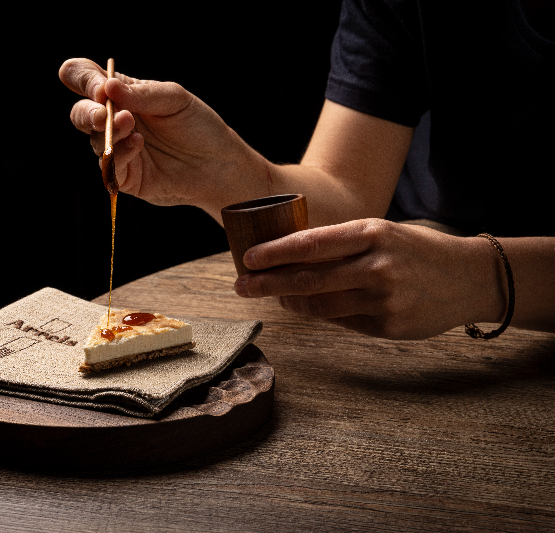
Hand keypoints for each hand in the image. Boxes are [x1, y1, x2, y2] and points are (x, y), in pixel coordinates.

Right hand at [59, 58, 264, 210]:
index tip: (99, 87)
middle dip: (87, 112)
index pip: (84, 78)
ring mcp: (116, 149)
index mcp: (122, 94)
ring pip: (92, 139)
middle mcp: (114, 120)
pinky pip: (109, 166)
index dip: (81, 78)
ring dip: (108, 131)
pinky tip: (138, 144)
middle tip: (103, 112)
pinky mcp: (124, 176)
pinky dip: (120, 153)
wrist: (218, 164)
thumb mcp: (174, 99)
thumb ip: (141, 94)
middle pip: (79, 112)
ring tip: (131, 125)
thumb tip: (107, 88)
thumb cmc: (197, 126)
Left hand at [233, 219, 505, 338]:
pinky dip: (321, 314)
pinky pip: (343, 322)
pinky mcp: (389, 327)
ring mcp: (385, 300)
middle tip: (240, 286)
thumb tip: (288, 258)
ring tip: (273, 297)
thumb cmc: (416, 250)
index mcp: (373, 233)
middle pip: (309, 279)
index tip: (248, 258)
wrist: (471, 278)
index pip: (312, 244)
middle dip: (268, 284)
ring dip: (290, 302)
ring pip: (321, 306)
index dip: (275, 253)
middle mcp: (378, 266)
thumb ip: (341, 245)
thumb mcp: (382, 234)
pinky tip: (308, 307)